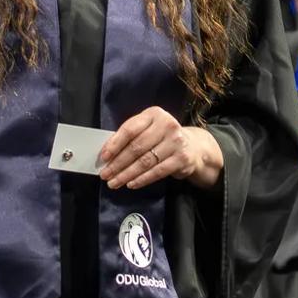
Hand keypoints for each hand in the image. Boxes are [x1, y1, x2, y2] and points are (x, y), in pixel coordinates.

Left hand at [99, 107, 223, 190]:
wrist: (193, 147)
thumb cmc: (163, 137)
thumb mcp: (149, 128)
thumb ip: (131, 136)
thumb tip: (108, 153)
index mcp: (154, 114)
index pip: (130, 129)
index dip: (115, 144)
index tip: (103, 157)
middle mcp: (166, 125)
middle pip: (136, 147)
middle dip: (118, 163)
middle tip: (105, 174)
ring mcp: (176, 142)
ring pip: (145, 161)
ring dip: (127, 174)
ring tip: (114, 182)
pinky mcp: (182, 159)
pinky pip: (157, 172)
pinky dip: (142, 179)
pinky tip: (131, 184)